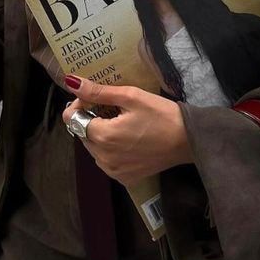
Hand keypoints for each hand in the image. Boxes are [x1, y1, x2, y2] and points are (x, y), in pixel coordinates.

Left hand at [61, 75, 193, 183]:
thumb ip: (99, 91)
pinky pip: (106, 161)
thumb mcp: (131, 97)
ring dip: (100, 135)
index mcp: (103, 136)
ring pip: (93, 148)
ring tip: (122, 124)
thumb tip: (71, 82)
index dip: (79, 104)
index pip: (71, 118)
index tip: (96, 97)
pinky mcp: (124, 178)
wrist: (188, 141)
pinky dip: (111, 150)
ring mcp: (113, 170)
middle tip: (113, 109)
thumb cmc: (162, 115)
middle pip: (81, 133)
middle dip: (90, 119)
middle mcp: (103, 158)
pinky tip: (128, 141)